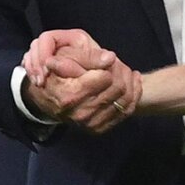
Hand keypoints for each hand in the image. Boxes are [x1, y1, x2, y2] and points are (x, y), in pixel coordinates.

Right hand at [21, 29, 141, 133]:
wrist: (49, 98)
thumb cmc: (58, 73)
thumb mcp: (66, 57)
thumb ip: (88, 57)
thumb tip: (110, 58)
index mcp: (71, 95)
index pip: (106, 77)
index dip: (110, 65)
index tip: (108, 59)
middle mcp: (81, 113)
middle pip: (118, 88)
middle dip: (121, 70)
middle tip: (118, 62)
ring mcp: (91, 123)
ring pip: (125, 99)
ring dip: (130, 81)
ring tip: (125, 70)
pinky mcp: (99, 128)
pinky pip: (126, 110)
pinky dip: (134, 93)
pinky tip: (133, 80)